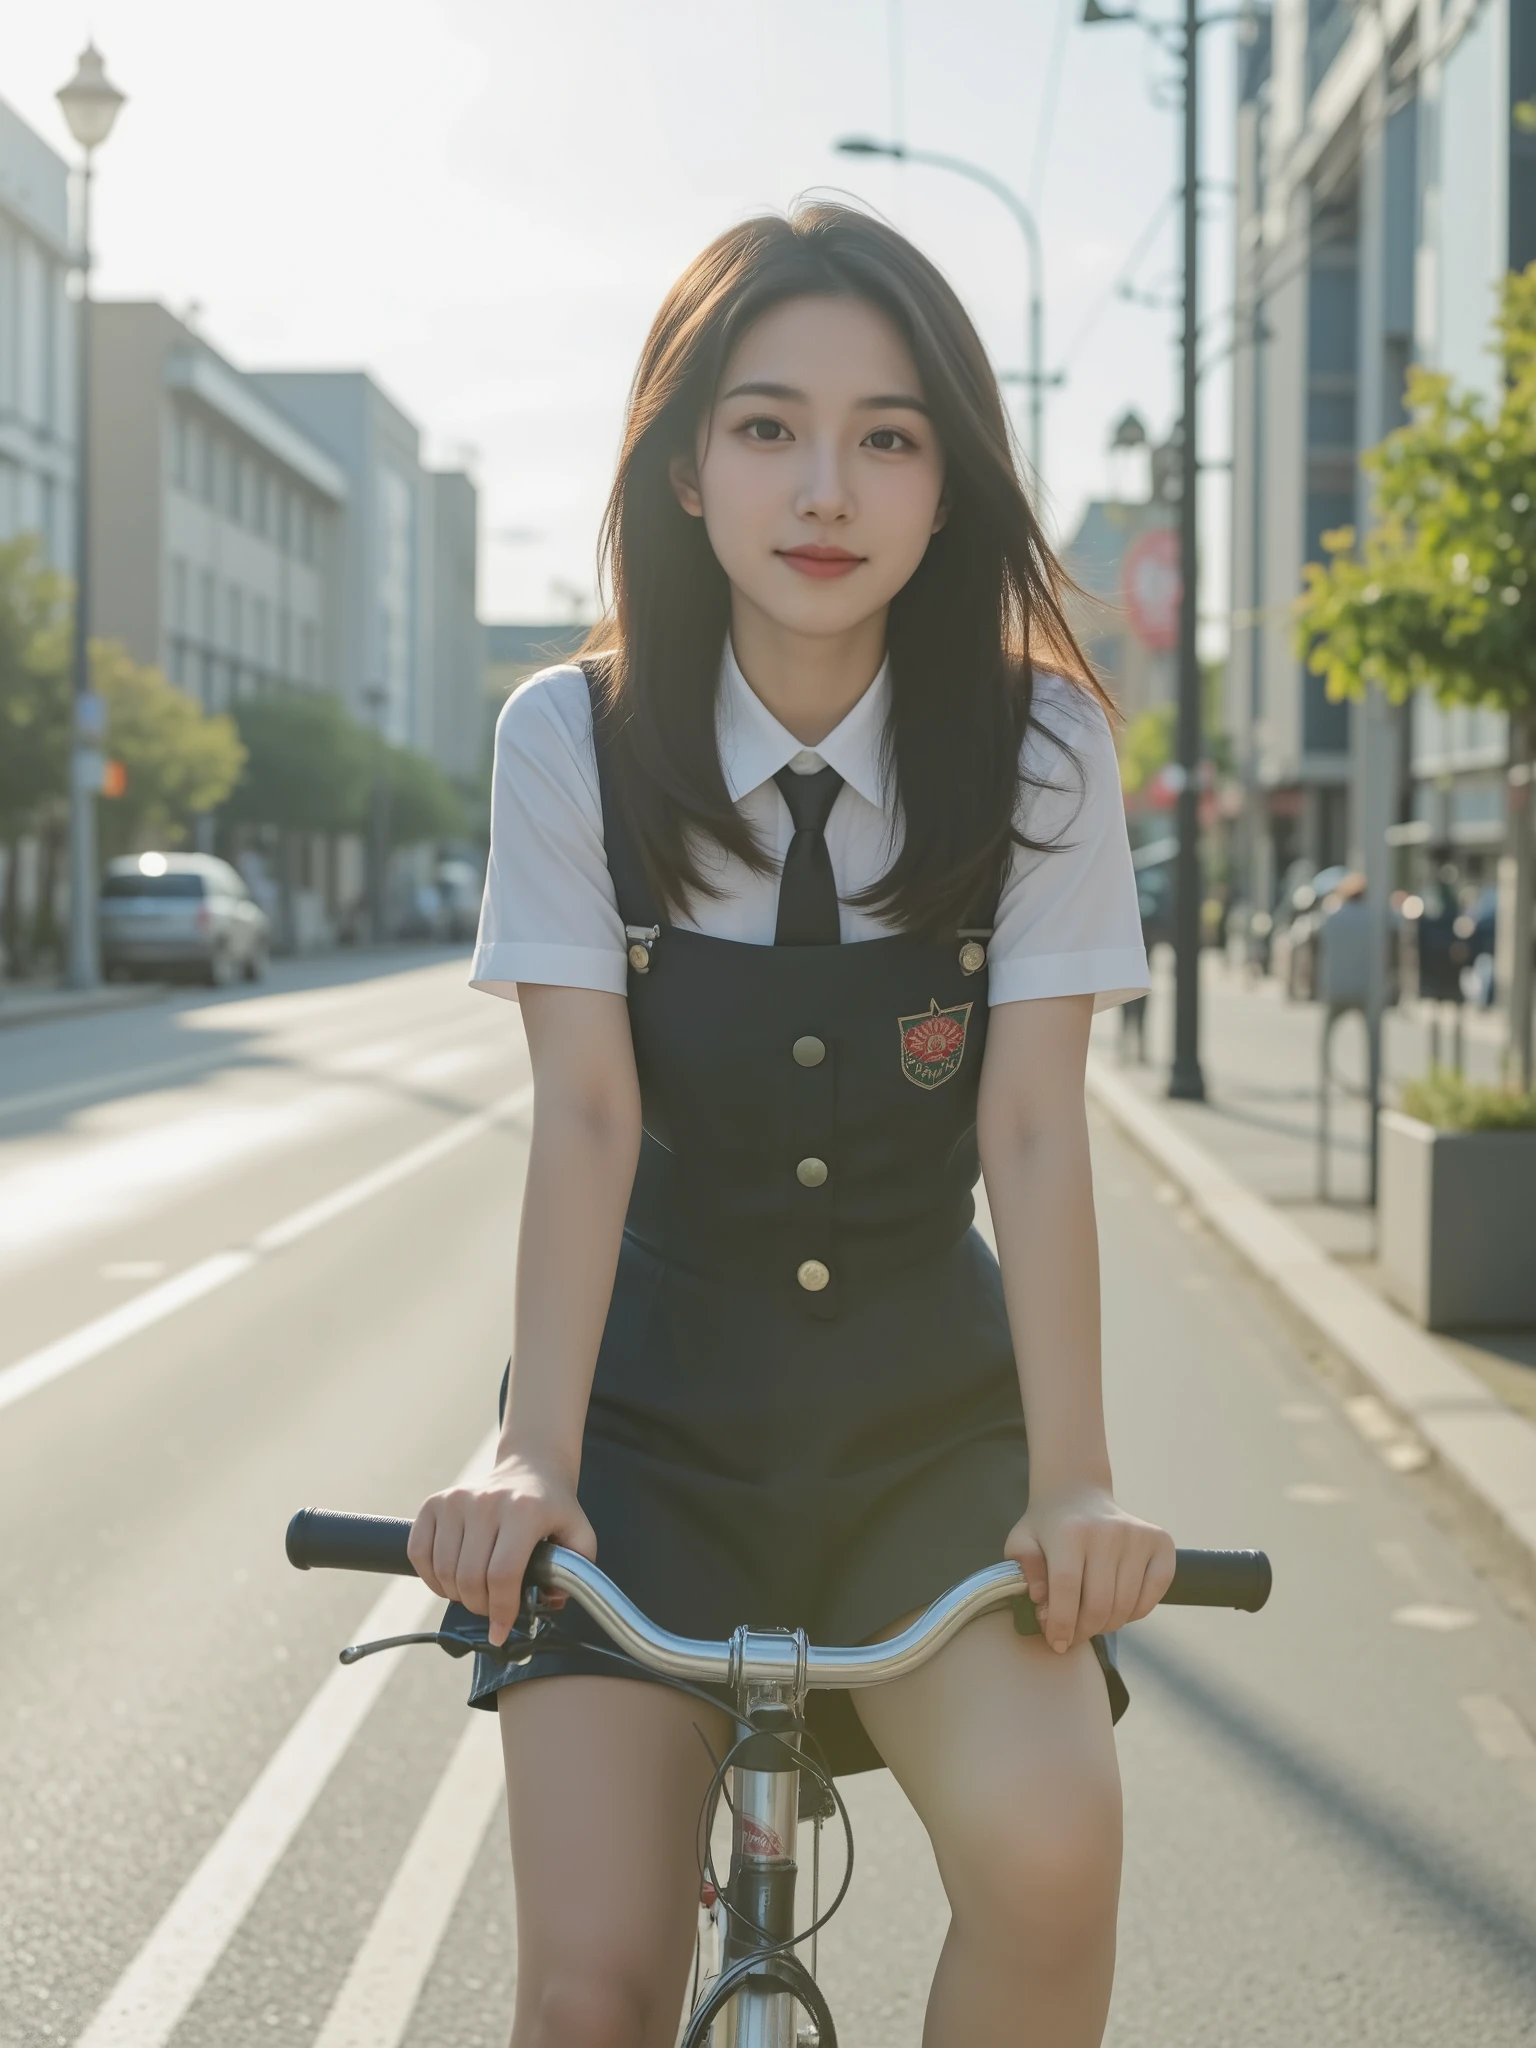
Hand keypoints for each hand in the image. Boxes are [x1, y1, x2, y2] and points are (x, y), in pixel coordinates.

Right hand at [408, 1452, 596, 1647]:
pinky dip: (431, 1578)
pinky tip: (450, 1580)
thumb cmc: (552, 1509)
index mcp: (524, 1510)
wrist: (529, 1468)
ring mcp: (456, 1499)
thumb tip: (550, 1601)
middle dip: (480, 1607)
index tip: (501, 1632)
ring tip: (475, 1594)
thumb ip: (579, 1571)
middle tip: (491, 1610)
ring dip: (456, 1595)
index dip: (501, 1611)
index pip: (503, 1574)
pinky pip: (419, 1553)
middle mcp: (487, 1502)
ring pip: (444, 1570)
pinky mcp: (435, 1502)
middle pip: (470, 1577)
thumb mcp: (579, 1534)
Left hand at [1005, 1485, 1174, 1653]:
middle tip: (1073, 1636)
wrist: (1078, 1495)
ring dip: (1107, 1625)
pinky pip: (1153, 1596)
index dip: (1061, 1623)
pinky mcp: (1161, 1543)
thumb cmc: (1048, 1528)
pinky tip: (1117, 1607)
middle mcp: (1108, 1531)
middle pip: (1099, 1604)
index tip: (1056, 1643)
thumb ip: (1025, 1570)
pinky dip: (1135, 1613)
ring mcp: (1137, 1536)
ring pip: (1126, 1606)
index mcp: (1070, 1531)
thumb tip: (1040, 1599)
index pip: (1066, 1589)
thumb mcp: (1022, 1543)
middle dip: (1084, 1631)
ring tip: (1092, 1620)